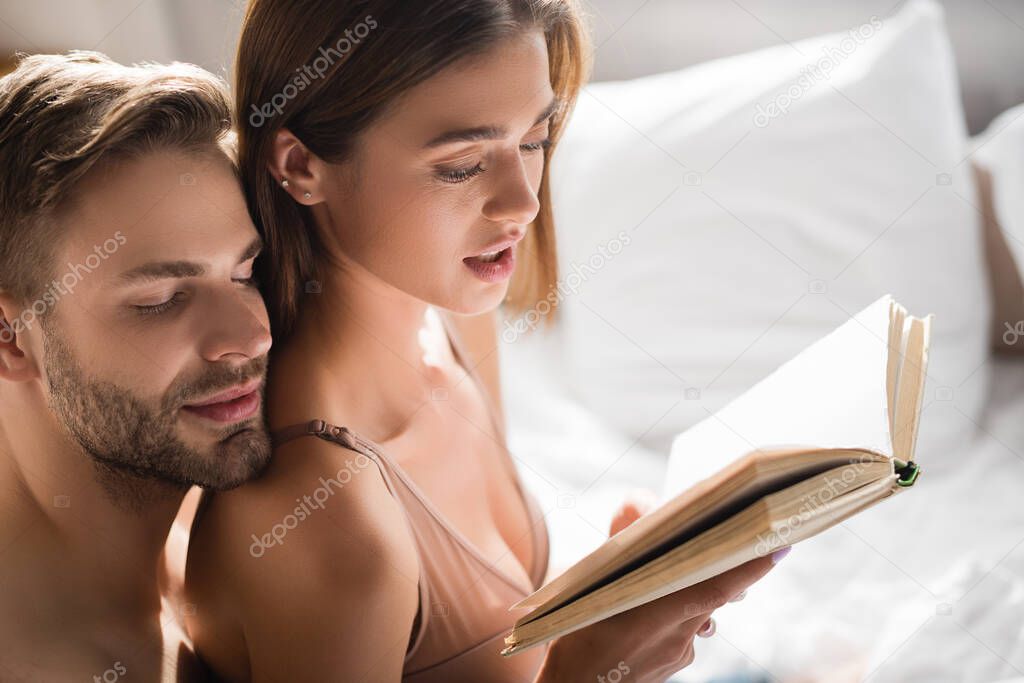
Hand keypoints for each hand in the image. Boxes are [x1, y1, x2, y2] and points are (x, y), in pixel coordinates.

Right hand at [535, 491, 788, 681]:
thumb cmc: (574, 637)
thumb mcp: (587, 587)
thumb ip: (619, 545)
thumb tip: (640, 502)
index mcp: (657, 615)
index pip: (717, 587)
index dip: (750, 567)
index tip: (780, 546)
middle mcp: (676, 636)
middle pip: (713, 594)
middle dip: (726, 568)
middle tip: (740, 541)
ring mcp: (678, 653)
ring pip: (699, 612)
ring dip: (694, 591)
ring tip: (675, 573)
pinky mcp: (673, 663)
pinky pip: (687, 629)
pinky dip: (678, 612)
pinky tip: (653, 609)